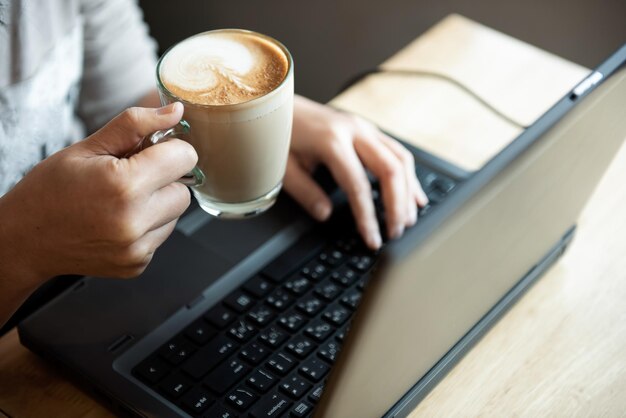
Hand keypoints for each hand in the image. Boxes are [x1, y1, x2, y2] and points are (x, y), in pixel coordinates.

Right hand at [0, 103, 196, 285]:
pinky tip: (118, 220)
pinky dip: (148, 225)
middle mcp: (135, 221)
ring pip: (176, 213)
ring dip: (158, 202)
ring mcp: (137, 248)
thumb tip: (175, 112)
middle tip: (130, 176)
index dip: (169, 149)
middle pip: (184, 189)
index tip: (150, 150)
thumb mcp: (88, 147)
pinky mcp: (137, 264)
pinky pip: (161, 234)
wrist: (25, 239)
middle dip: (164, 178)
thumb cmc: (49, 191)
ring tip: (121, 200)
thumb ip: (135, 125)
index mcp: (124, 186)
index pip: (185, 158)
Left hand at [284, 96, 427, 249]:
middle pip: (390, 170)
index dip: (368, 217)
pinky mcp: (367, 129)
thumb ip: (305, 192)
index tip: (372, 239)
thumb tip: (325, 214)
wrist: (278, 103)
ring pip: (400, 159)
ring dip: (408, 192)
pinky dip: (409, 175)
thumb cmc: (278, 133)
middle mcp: (353, 130)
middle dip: (397, 206)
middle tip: (395, 233)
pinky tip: (414, 195)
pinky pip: (397, 152)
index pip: (358, 186)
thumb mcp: (283, 167)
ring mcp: (363, 127)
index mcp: (331, 141)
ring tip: (408, 220)